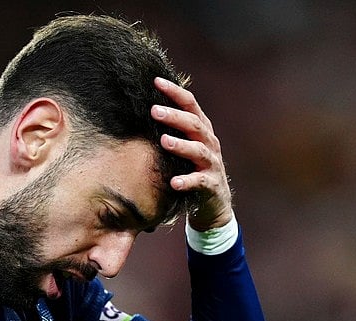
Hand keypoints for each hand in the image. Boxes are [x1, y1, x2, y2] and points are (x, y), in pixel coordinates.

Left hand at [152, 77, 232, 230]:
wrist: (214, 204)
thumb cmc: (192, 170)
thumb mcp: (183, 147)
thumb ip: (169, 129)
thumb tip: (141, 108)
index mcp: (201, 130)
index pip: (190, 104)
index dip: (174, 92)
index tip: (156, 81)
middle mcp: (209, 143)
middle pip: (194, 125)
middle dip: (174, 116)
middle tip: (154, 111)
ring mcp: (212, 164)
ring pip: (199, 150)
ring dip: (181, 145)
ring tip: (164, 141)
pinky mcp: (212, 185)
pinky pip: (201, 182)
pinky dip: (188, 181)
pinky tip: (174, 183)